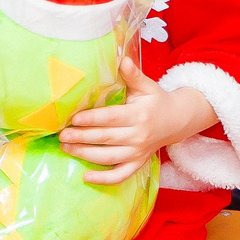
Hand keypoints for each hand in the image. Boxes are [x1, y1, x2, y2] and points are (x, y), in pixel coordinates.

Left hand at [60, 59, 214, 184]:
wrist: (177, 120)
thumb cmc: (156, 101)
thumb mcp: (146, 86)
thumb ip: (132, 74)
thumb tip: (121, 59)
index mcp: (139, 115)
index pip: (111, 118)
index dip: (91, 119)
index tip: (73, 119)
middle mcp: (138, 136)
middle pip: (106, 139)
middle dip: (81, 138)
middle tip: (62, 135)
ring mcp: (138, 152)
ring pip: (109, 158)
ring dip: (85, 155)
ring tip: (65, 148)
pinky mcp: (138, 163)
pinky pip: (121, 175)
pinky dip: (104, 179)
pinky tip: (85, 177)